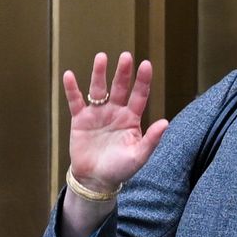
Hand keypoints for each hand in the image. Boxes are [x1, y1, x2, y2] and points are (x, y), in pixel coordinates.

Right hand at [64, 51, 168, 193]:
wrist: (96, 179)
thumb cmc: (120, 169)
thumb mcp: (139, 156)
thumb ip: (152, 139)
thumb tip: (166, 122)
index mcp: (132, 119)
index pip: (139, 95)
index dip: (142, 80)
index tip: (145, 64)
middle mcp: (115, 112)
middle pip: (120, 88)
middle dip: (123, 72)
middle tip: (125, 56)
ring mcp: (98, 114)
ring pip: (98, 90)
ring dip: (99, 74)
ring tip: (101, 57)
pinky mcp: (80, 120)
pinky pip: (76, 102)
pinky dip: (72, 89)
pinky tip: (70, 76)